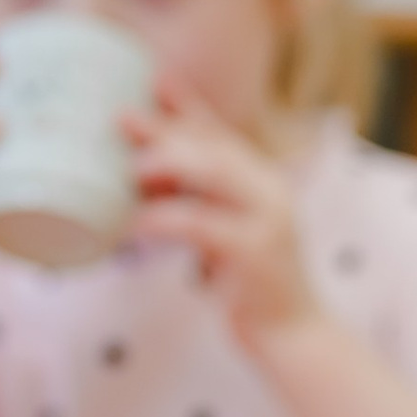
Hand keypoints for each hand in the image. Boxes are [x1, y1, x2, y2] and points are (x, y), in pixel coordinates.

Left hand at [128, 83, 311, 342]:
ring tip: (129, 170)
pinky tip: (136, 224)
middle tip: (122, 117)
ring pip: (214, 173)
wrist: (293, 337)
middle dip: (167, 130)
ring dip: (167, 165)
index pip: (223, 135)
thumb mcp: (226, 240)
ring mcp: (268, 220)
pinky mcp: (256, 253)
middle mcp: (272, 193)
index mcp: (265, 185)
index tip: (154, 80)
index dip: (189, 106)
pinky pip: (201, 224)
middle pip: (214, 146)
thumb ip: (200, 208)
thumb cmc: (253, 291)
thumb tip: (144, 184)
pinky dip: (165, 220)